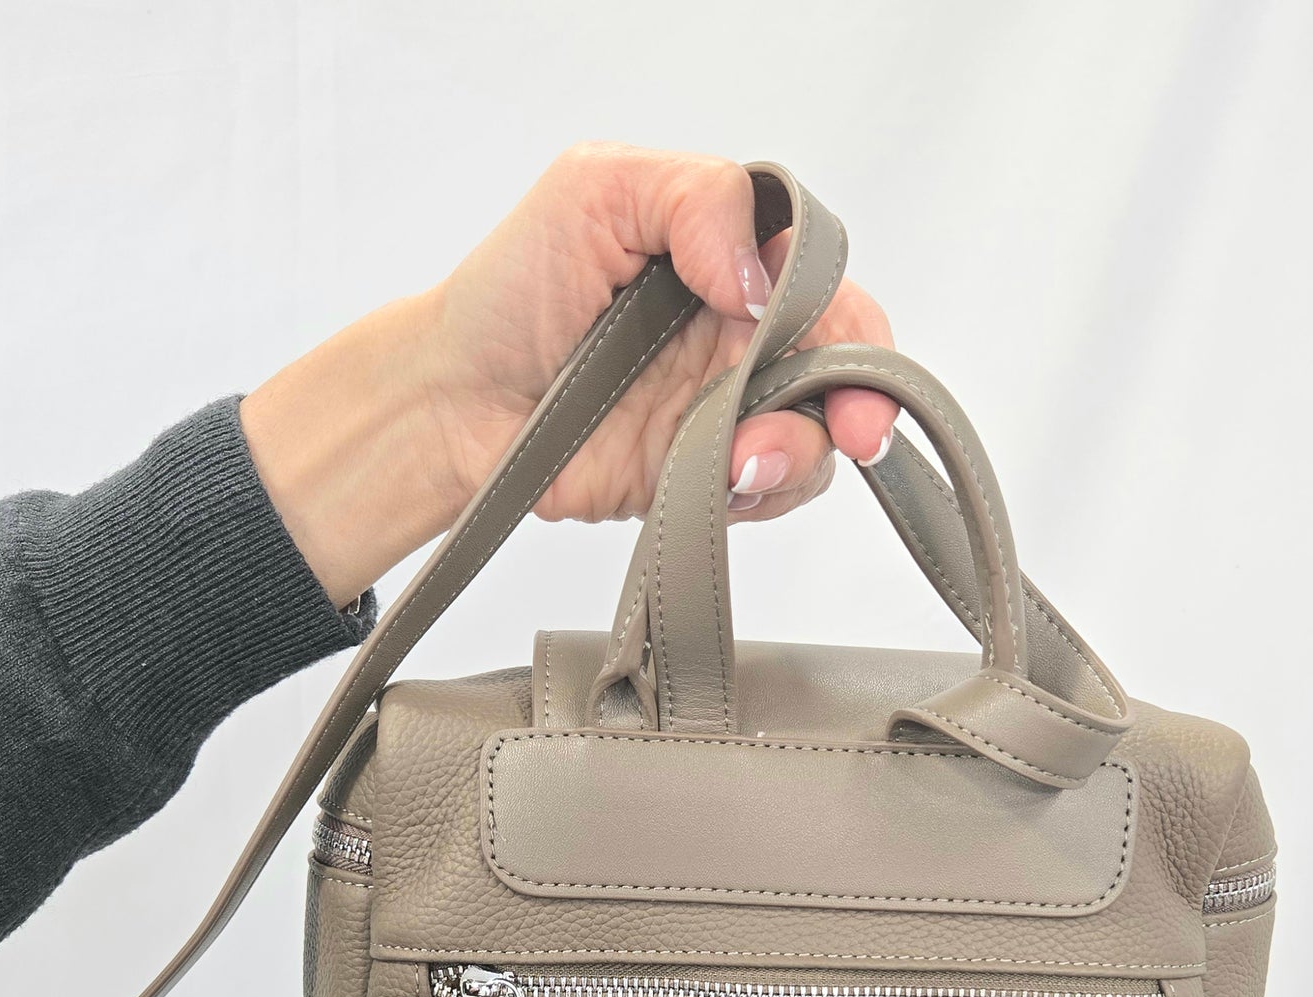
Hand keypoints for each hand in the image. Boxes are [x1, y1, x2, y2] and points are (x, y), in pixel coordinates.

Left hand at [242, 144, 898, 607]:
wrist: (455, 400)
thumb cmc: (512, 287)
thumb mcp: (597, 188)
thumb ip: (700, 200)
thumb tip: (761, 276)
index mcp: (733, 259)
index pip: (830, 283)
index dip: (854, 321)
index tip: (845, 352)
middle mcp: (742, 336)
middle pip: (844, 369)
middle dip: (857, 401)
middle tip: (849, 429)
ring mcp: (726, 411)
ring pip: (816, 439)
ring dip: (801, 452)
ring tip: (746, 457)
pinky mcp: (704, 478)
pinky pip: (768, 493)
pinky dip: (762, 492)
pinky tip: (725, 477)